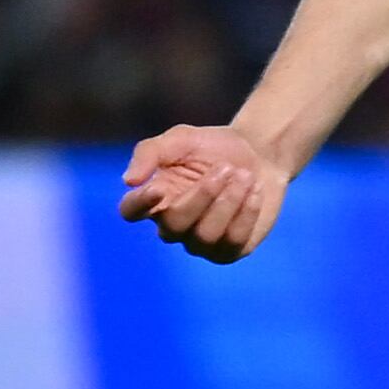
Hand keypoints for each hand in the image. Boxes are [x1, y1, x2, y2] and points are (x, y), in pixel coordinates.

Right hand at [119, 123, 290, 261]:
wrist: (259, 154)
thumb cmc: (213, 147)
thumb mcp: (180, 138)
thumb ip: (150, 152)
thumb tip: (128, 181)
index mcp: (153, 198)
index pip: (131, 211)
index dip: (140, 204)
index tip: (158, 188)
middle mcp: (171, 225)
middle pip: (173, 225)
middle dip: (203, 195)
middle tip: (227, 168)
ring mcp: (199, 242)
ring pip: (205, 237)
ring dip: (228, 202)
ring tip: (245, 176)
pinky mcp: (229, 250)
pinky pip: (233, 243)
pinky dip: (247, 214)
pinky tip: (255, 192)